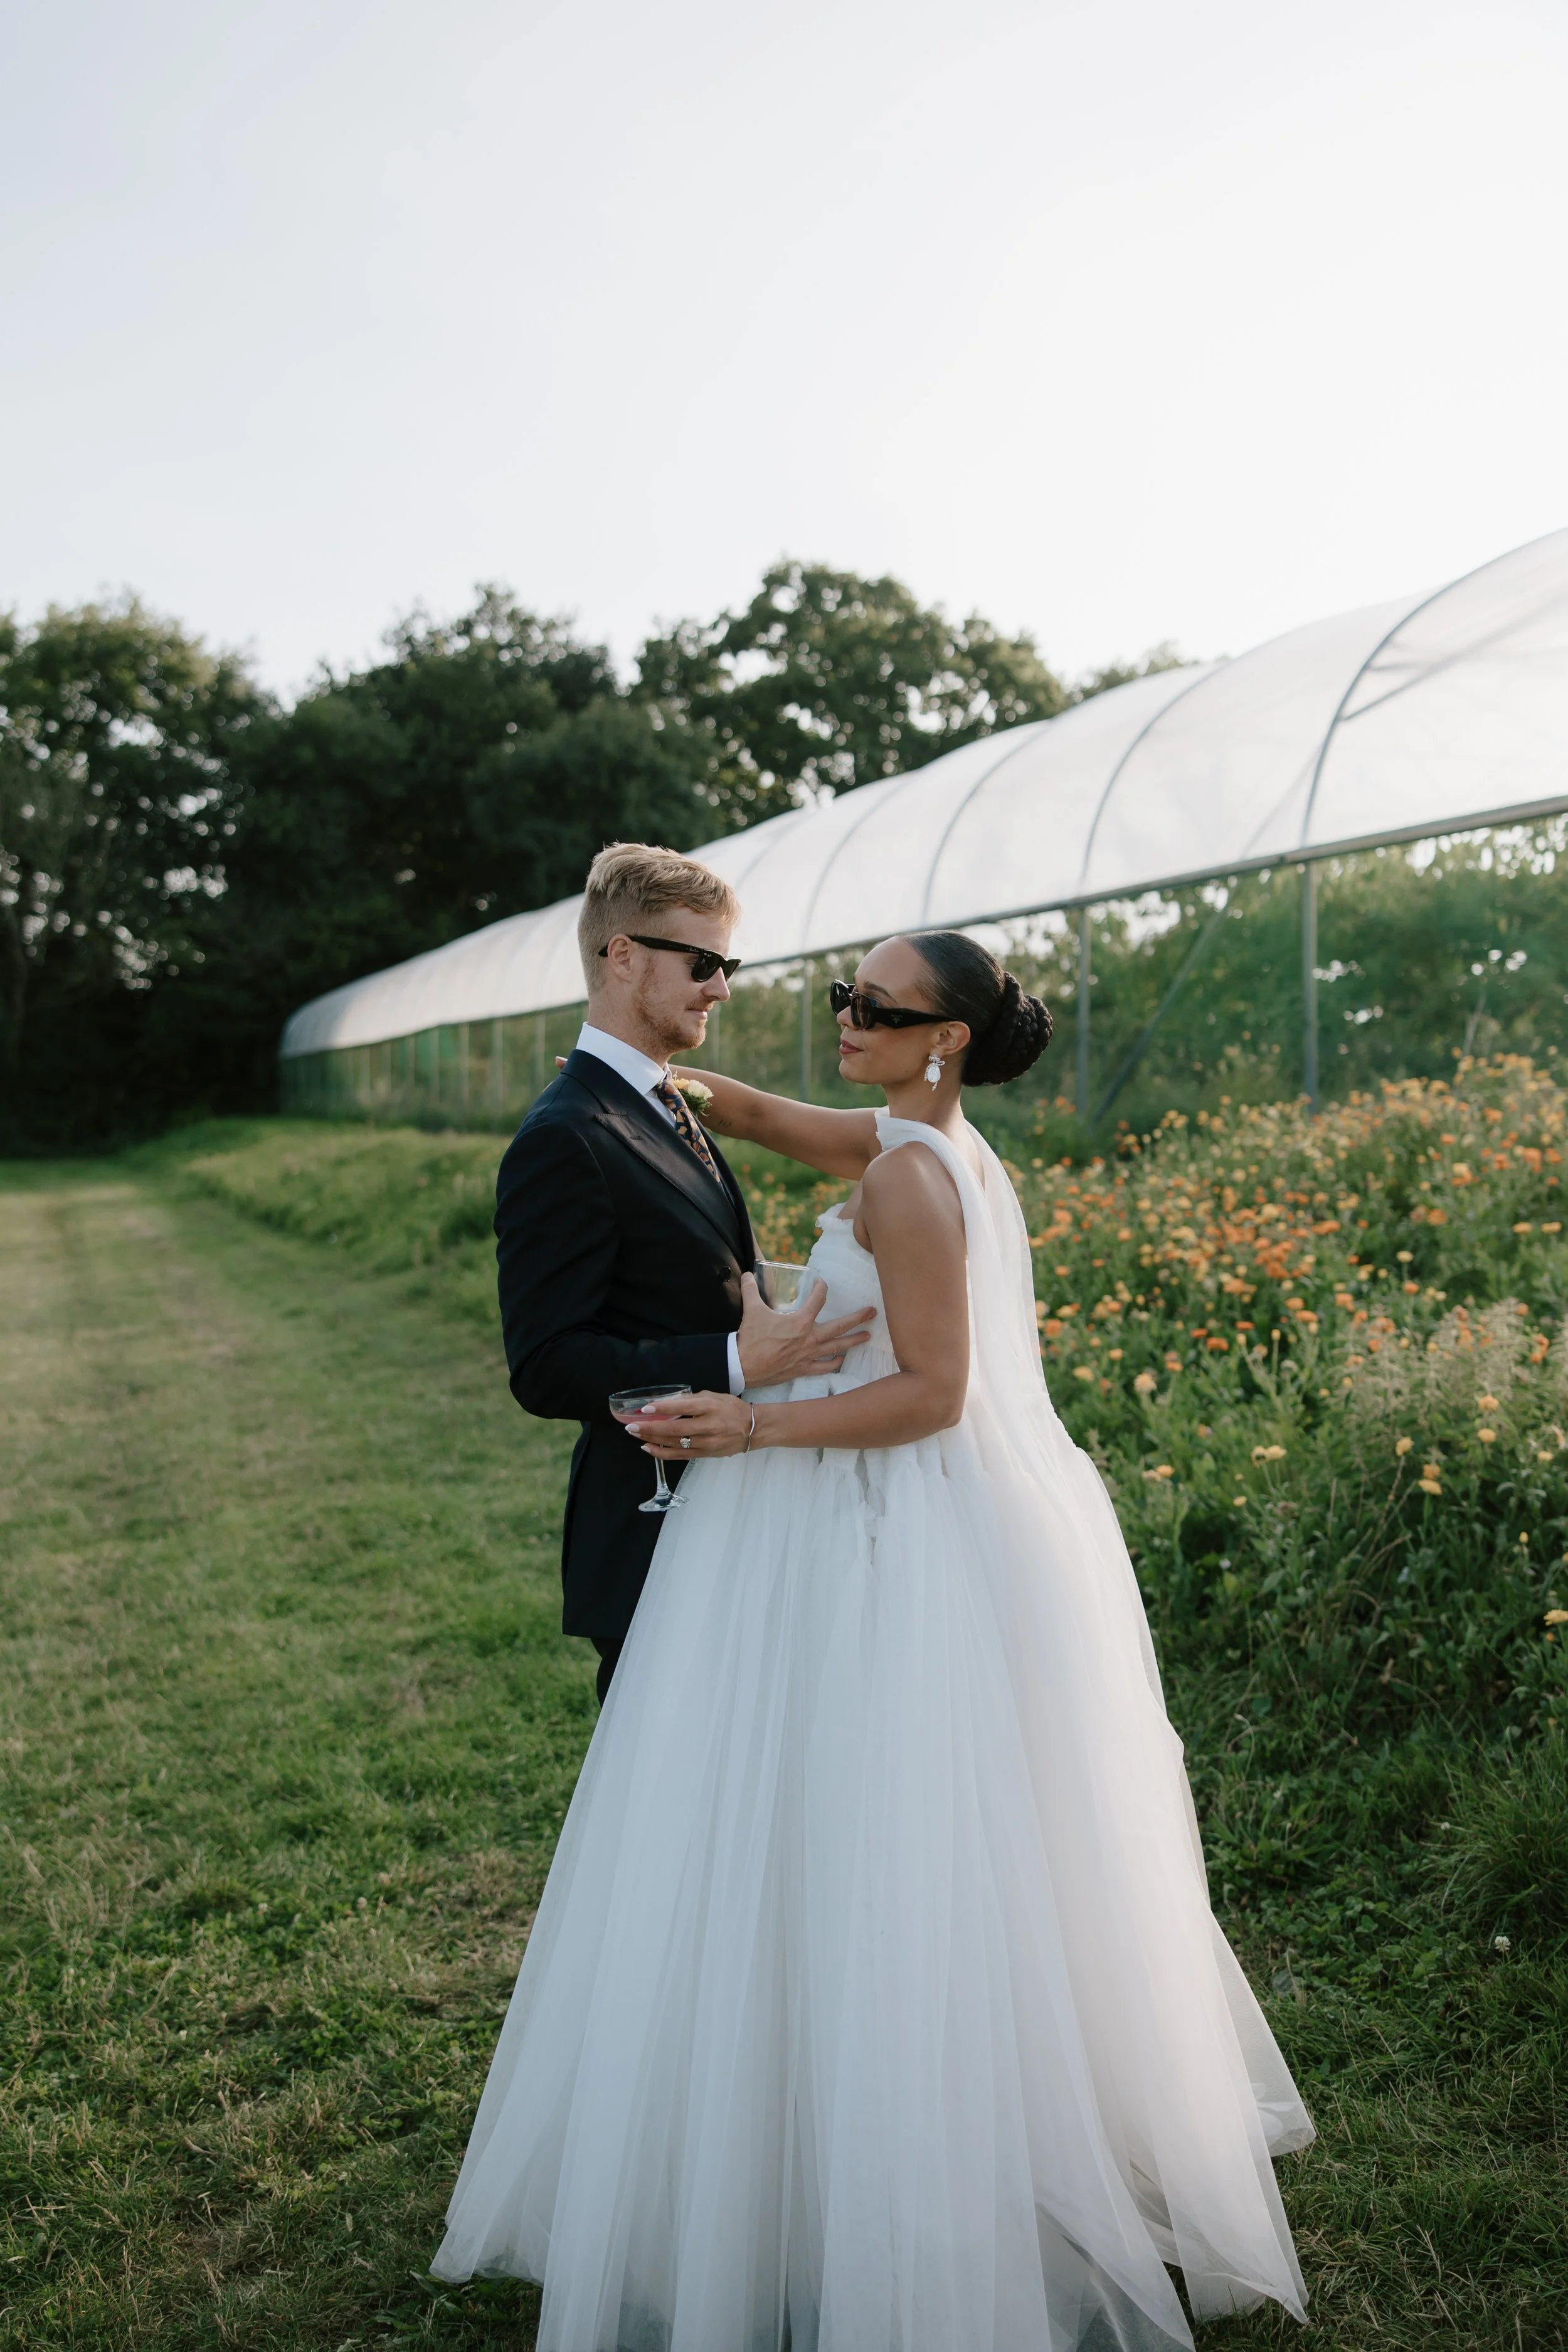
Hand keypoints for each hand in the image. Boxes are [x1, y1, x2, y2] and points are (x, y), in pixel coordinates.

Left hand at [625, 1392, 754, 1458]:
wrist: (752, 1429)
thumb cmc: (731, 1409)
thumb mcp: (714, 1396)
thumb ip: (691, 1399)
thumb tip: (666, 1403)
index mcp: (710, 1407)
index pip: (683, 1408)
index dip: (663, 1409)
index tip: (645, 1409)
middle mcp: (708, 1426)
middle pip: (674, 1429)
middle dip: (650, 1428)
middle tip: (631, 1426)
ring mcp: (706, 1443)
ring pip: (674, 1444)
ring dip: (652, 1440)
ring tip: (636, 1435)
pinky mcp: (704, 1454)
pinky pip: (680, 1455)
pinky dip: (662, 1452)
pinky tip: (649, 1448)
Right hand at [734, 1270, 873, 1384]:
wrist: (743, 1366)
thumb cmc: (750, 1338)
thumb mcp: (751, 1310)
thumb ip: (750, 1290)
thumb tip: (746, 1276)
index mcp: (800, 1322)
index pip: (818, 1300)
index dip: (822, 1289)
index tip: (822, 1285)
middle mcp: (810, 1339)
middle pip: (840, 1326)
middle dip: (858, 1318)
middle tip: (873, 1312)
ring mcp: (809, 1355)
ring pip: (837, 1347)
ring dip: (854, 1341)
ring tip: (868, 1336)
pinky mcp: (803, 1369)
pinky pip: (825, 1367)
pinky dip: (835, 1363)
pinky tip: (842, 1360)